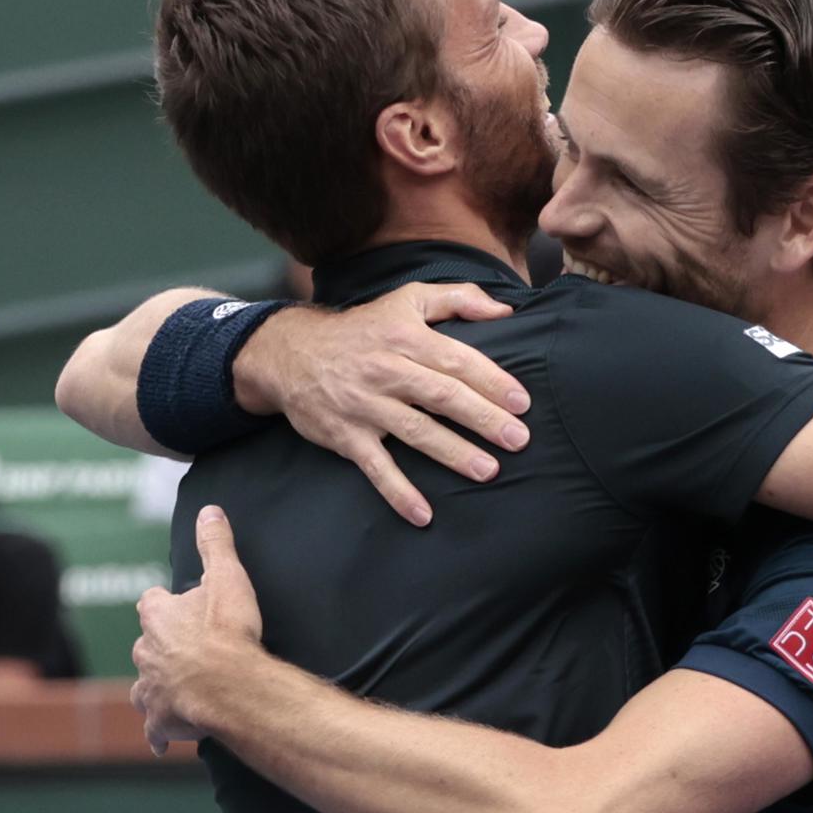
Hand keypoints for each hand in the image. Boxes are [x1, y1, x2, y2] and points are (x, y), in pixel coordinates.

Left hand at [131, 505, 263, 755]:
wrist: (228, 687)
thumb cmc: (228, 633)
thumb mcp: (227, 578)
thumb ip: (216, 544)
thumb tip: (209, 510)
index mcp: (158, 617)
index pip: (152, 603)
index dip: (164, 605)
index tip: (177, 607)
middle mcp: (145, 652)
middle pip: (145, 646)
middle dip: (161, 649)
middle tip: (187, 652)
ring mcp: (150, 689)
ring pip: (143, 687)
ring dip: (154, 689)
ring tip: (173, 692)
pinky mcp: (159, 720)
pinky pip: (154, 728)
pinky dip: (158, 733)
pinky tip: (162, 741)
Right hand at [235, 282, 530, 526]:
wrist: (291, 353)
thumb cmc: (362, 328)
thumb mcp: (407, 299)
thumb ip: (458, 298)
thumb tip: (505, 311)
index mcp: (405, 337)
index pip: (456, 359)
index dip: (491, 381)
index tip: (521, 403)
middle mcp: (386, 370)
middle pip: (441, 395)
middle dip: (483, 418)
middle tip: (518, 439)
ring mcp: (365, 406)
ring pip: (415, 431)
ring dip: (453, 453)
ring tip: (488, 471)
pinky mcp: (346, 436)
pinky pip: (375, 467)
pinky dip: (398, 491)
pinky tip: (423, 514)